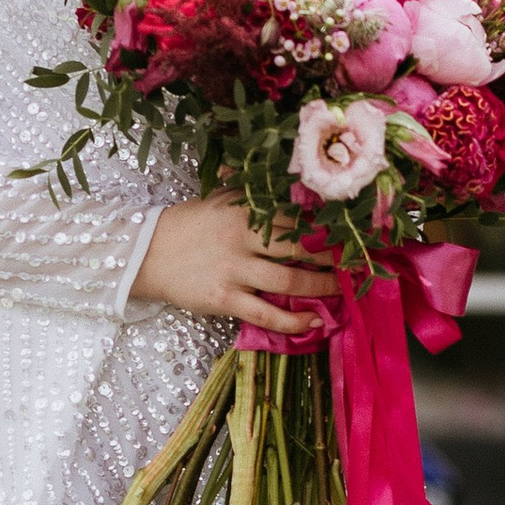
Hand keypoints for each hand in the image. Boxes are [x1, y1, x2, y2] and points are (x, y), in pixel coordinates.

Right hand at [132, 194, 336, 334]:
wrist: (146, 253)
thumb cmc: (189, 225)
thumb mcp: (221, 199)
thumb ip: (254, 193)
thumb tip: (292, 183)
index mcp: (246, 210)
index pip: (298, 217)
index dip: (329, 227)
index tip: (354, 233)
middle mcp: (243, 238)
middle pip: (302, 248)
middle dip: (335, 257)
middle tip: (358, 263)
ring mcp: (234, 271)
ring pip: (291, 283)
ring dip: (323, 288)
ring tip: (343, 292)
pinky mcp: (224, 299)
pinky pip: (267, 315)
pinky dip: (294, 322)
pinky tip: (315, 322)